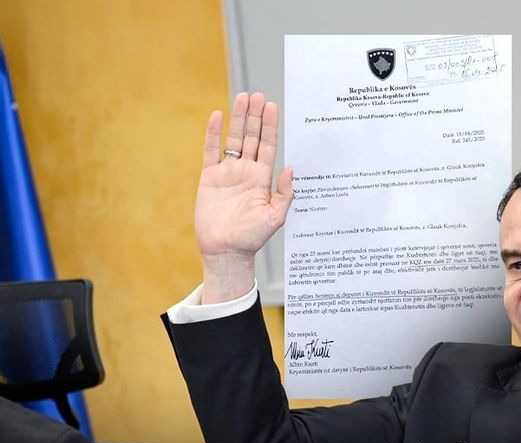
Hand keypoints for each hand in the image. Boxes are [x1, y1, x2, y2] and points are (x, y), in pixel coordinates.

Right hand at [195, 92, 293, 302]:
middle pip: (252, 137)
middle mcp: (246, 171)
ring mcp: (228, 173)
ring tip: (242, 97)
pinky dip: (213, 134)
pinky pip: (211, 151)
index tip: (272, 107)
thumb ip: (285, 193)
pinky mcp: (209, 177)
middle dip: (255, 116)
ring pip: (233, 139)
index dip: (270, 126)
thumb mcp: (275, 217)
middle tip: (257, 94)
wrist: (226, 250)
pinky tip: (217, 116)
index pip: (268, 146)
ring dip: (238, 119)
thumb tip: (291, 169)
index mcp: (263, 179)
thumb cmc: (252, 237)